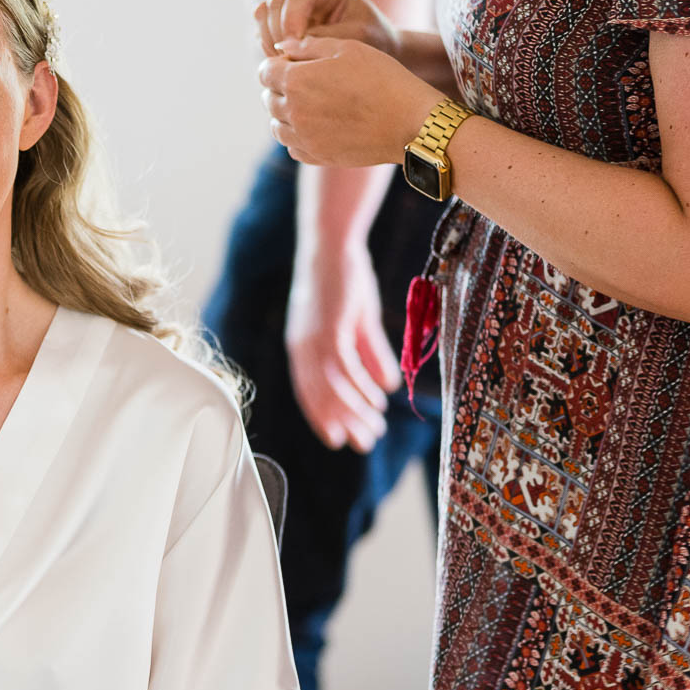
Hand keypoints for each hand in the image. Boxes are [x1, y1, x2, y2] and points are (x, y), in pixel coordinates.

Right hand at [254, 0, 401, 59]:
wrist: (374, 44)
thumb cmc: (371, 37)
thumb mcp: (354, 38)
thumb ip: (323, 38)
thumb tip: (288, 45)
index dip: (291, 19)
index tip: (294, 46)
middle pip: (275, 2)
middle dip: (278, 34)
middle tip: (289, 61)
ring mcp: (290, 0)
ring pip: (263, 12)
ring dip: (268, 40)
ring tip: (285, 62)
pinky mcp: (281, 17)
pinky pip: (262, 27)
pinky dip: (267, 45)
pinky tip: (283, 61)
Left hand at [259, 37, 444, 167]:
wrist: (408, 120)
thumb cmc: (382, 78)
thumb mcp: (347, 48)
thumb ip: (309, 45)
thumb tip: (282, 46)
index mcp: (296, 81)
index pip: (265, 72)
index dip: (277, 65)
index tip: (293, 63)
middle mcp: (293, 112)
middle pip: (269, 98)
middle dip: (281, 88)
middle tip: (307, 83)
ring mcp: (303, 138)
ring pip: (277, 126)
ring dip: (286, 114)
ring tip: (310, 105)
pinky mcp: (316, 156)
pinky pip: (293, 147)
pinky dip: (298, 137)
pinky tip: (317, 126)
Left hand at [287, 235, 401, 451]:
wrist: (335, 246)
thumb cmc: (345, 282)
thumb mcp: (359, 325)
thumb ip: (372, 355)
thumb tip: (389, 386)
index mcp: (301, 348)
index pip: (308, 392)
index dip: (322, 417)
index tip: (338, 440)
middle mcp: (301, 348)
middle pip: (319, 396)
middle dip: (342, 423)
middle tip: (363, 444)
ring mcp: (312, 339)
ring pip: (332, 388)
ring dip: (354, 410)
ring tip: (376, 427)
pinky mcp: (328, 329)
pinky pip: (344, 369)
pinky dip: (360, 388)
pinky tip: (378, 401)